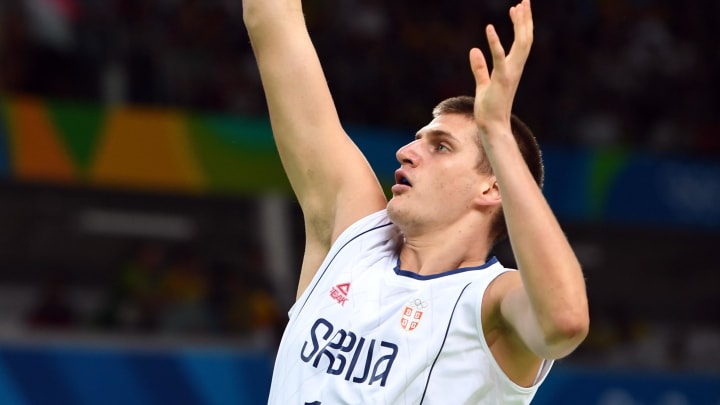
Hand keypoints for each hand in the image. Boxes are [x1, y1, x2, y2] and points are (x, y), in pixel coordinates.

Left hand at [469, 0, 532, 135]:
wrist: (491, 125)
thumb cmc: (488, 107)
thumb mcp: (482, 83)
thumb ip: (479, 67)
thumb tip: (474, 51)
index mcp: (512, 68)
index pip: (521, 42)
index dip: (521, 24)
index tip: (517, 8)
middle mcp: (515, 68)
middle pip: (525, 39)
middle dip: (526, 19)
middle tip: (525, 0)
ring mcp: (510, 73)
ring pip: (521, 44)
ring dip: (520, 25)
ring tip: (517, 7)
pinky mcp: (500, 79)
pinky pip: (499, 57)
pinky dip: (495, 42)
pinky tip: (489, 28)